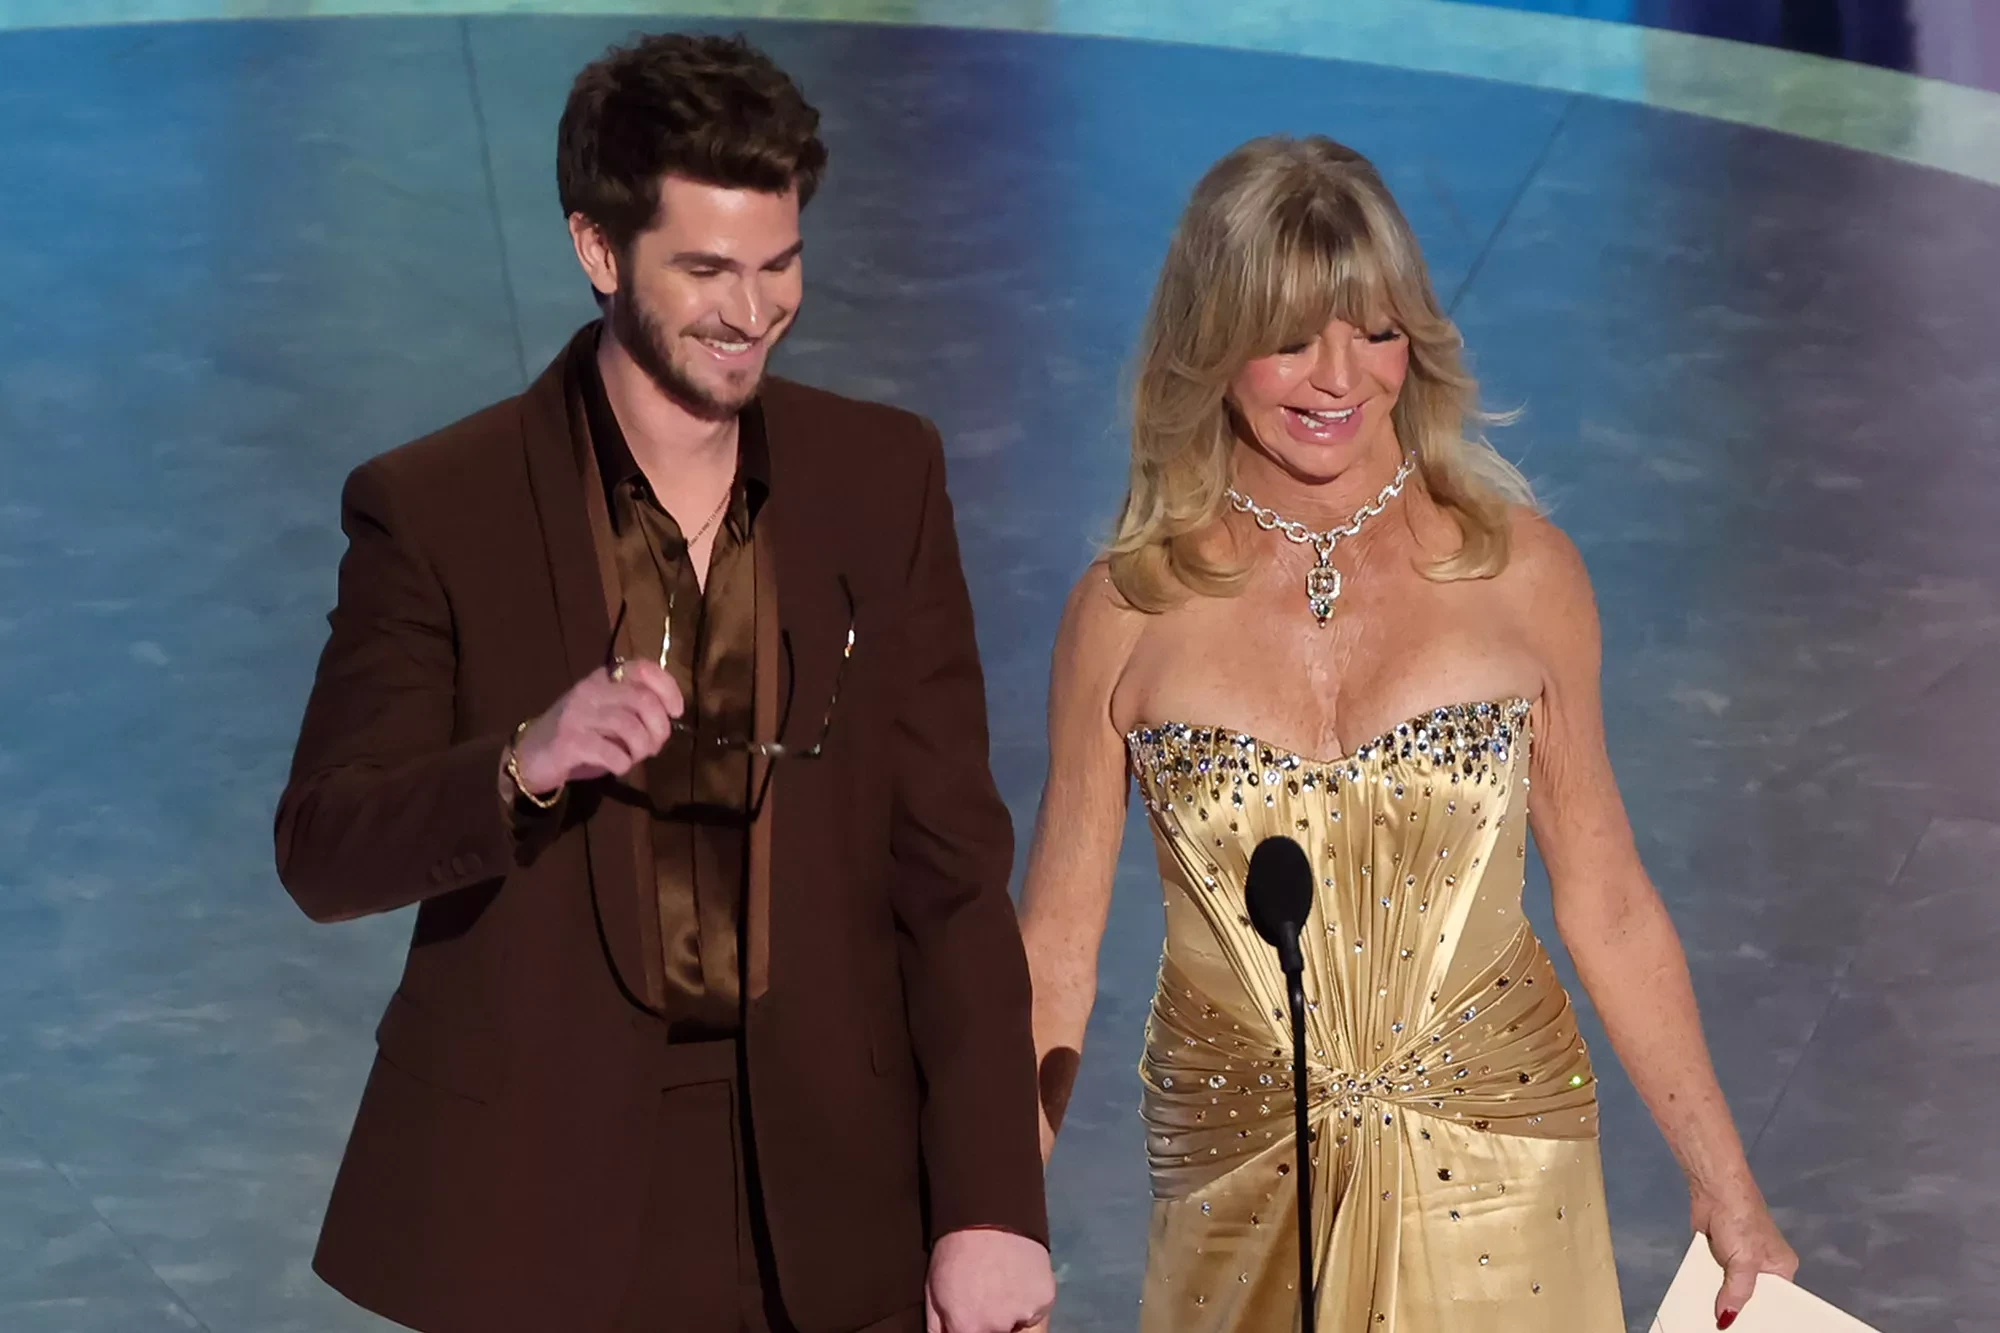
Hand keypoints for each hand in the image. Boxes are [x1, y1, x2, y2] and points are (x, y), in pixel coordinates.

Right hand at [512, 659, 683, 795]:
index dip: (668, 689)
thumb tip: (668, 722)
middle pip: (643, 700)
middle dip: (659, 728)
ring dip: (641, 748)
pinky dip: (622, 762)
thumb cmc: (580, 734)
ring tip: (634, 757)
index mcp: (605, 678)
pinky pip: (608, 750)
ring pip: (629, 725)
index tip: (676, 712)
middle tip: (654, 746)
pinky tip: (619, 766)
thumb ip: (636, 711)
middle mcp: (591, 689)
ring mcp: (577, 713)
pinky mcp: (568, 740)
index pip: (644, 669)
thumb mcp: (610, 715)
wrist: (532, 754)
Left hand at [925, 1228, 1053, 1332]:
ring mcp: (1026, 1313)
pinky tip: (1018, 1282)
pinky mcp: (1047, 1298)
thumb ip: (940, 1329)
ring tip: (1003, 1293)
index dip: (972, 1329)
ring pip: (1021, 1329)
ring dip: (1014, 1320)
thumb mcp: (934, 1292)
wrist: (988, 1211)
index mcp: (967, 1327)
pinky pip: (1038, 1313)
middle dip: (994, 1327)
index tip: (973, 1322)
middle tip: (988, 1302)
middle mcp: (998, 1326)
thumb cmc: (955, 1251)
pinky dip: (1029, 1303)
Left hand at [1692, 1183, 1796, 1328]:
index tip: (1750, 1332)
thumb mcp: (1744, 1262)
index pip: (1777, 1302)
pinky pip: (1713, 1278)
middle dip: (1738, 1309)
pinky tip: (1698, 1303)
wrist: (1713, 1189)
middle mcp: (1763, 1268)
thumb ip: (1737, 1292)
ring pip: (1729, 1289)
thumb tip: (1726, 1318)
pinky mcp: (1718, 1256)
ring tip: (1709, 1322)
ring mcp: (1739, 1262)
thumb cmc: (1740, 1219)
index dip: (1763, 1318)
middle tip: (1725, 1329)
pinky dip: (1706, 1287)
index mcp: (1781, 1270)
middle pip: (1751, 1297)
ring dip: (1718, 1299)